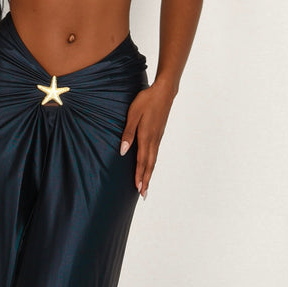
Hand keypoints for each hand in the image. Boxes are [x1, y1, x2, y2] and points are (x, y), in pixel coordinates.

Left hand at [119, 81, 175, 198]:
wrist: (164, 92)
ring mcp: (158, 136)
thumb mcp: (133, 114)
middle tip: (143, 194)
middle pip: (149, 164)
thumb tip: (122, 151)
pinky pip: (155, 152)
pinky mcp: (159, 133)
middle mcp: (153, 139)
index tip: (138, 189)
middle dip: (146, 179)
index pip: (141, 160)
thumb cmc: (146, 101)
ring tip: (146, 183)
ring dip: (149, 172)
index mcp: (146, 136)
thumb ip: (128, 133)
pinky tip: (150, 164)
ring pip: (153, 159)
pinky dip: (152, 162)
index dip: (139, 175)